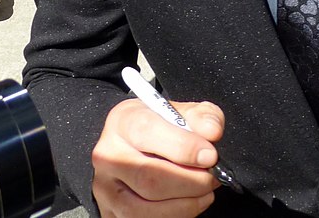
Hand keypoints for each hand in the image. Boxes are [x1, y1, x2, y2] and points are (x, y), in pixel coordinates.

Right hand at [92, 98, 223, 216]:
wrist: (133, 147)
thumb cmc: (159, 127)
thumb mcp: (181, 111)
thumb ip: (200, 117)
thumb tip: (212, 132)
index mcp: (123, 121)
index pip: (148, 132)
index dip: (183, 146)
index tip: (210, 156)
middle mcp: (108, 155)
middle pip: (149, 178)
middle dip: (190, 181)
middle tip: (212, 177)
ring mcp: (106, 189)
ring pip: (146, 209)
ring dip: (185, 205)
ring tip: (206, 193)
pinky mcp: (111, 213)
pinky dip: (176, 217)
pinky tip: (191, 204)